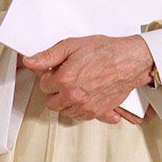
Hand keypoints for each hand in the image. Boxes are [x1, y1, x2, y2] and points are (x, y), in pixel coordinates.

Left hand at [22, 35, 152, 123]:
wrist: (131, 60)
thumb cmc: (107, 51)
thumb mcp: (73, 45)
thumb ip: (48, 55)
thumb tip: (30, 61)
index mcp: (65, 79)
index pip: (43, 84)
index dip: (50, 75)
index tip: (59, 70)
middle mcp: (74, 96)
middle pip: (51, 102)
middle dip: (55, 91)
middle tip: (66, 79)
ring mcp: (85, 106)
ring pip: (64, 111)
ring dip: (66, 101)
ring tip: (77, 86)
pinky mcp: (97, 111)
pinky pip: (79, 116)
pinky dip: (79, 108)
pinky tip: (84, 96)